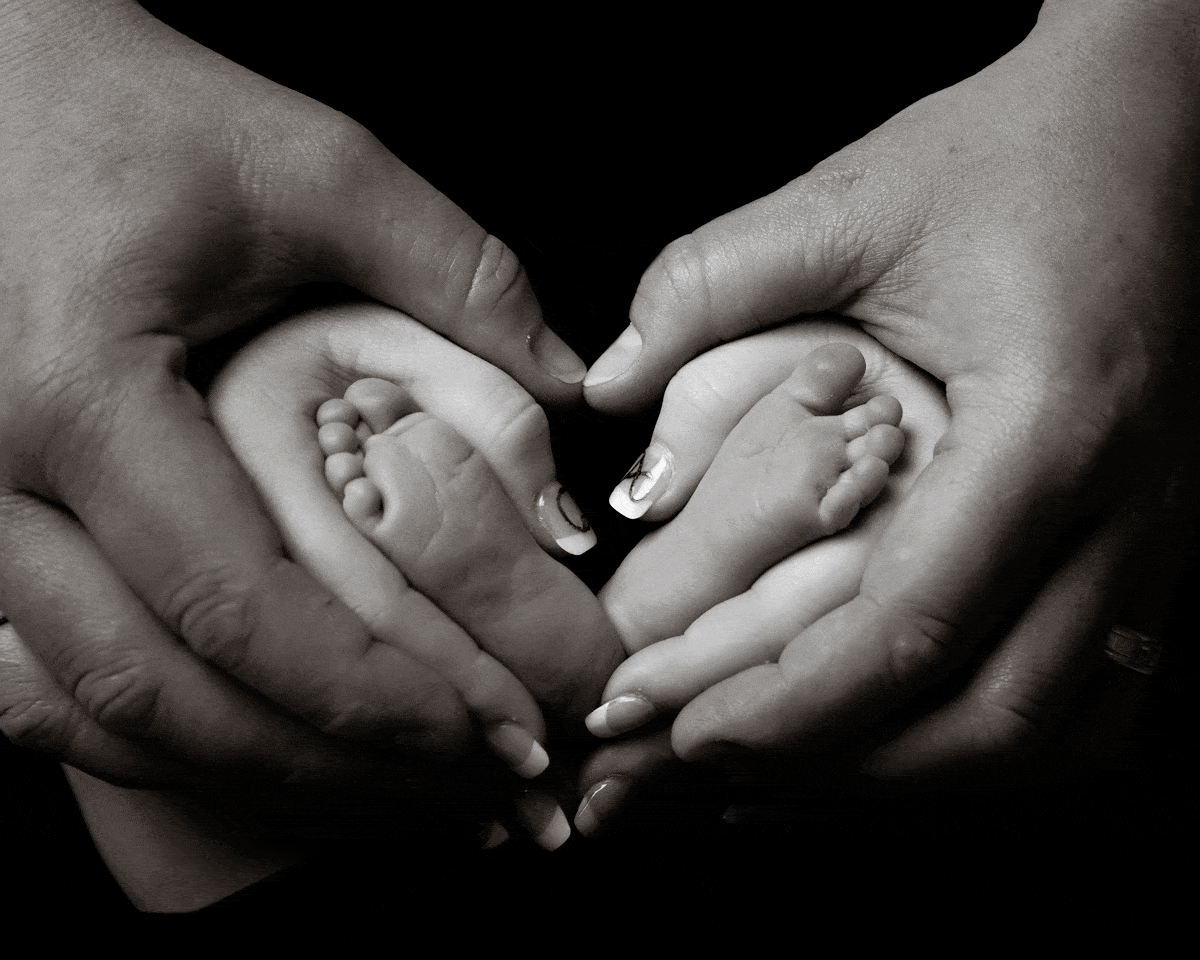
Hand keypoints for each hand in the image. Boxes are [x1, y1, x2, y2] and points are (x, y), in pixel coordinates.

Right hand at [0, 0, 585, 785]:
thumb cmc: (131, 116)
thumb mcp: (307, 167)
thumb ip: (454, 272)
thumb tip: (570, 385)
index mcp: (78, 394)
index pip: (240, 603)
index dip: (379, 693)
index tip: (497, 733)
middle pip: (170, 696)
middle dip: (340, 767)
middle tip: (482, 792)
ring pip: (109, 714)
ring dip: (273, 775)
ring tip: (417, 797)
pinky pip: (53, 689)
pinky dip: (182, 742)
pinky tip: (291, 758)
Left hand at [584, 0, 1198, 775]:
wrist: (1141, 137)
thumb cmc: (1008, 161)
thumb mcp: (849, 201)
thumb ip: (711, 282)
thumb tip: (606, 382)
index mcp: (1048, 426)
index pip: (911, 624)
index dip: (784, 705)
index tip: (675, 728)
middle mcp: (1125, 508)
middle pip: (989, 721)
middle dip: (834, 771)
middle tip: (706, 769)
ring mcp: (1155, 541)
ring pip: (1048, 740)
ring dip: (903, 780)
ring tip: (775, 777)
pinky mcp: (1147, 549)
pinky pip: (1084, 704)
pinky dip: (973, 752)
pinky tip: (881, 748)